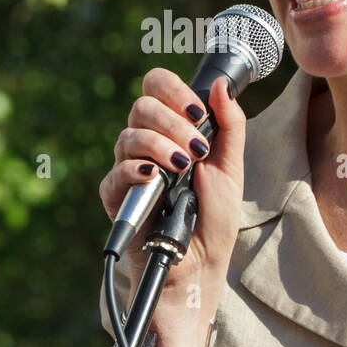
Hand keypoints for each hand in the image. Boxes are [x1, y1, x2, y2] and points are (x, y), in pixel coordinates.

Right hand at [99, 68, 246, 291]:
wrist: (200, 262)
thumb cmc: (214, 217)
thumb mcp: (231, 166)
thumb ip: (229, 123)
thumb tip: (220, 84)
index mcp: (172, 129)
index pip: (157, 87)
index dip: (173, 89)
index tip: (197, 111)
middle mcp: (147, 142)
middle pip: (142, 105)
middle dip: (173, 122)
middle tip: (196, 149)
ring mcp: (129, 167)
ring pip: (129, 135)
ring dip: (160, 145)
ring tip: (183, 167)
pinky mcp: (115, 195)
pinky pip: (117, 170)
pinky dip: (135, 169)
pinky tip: (154, 177)